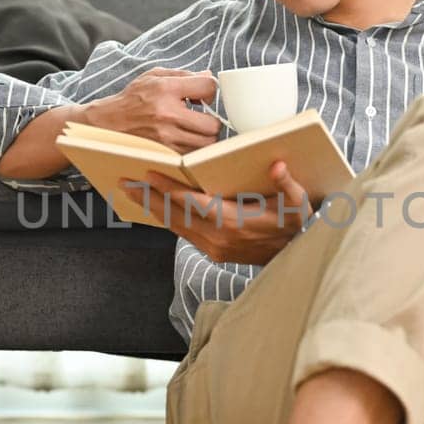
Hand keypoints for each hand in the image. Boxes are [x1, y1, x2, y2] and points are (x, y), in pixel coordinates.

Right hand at [83, 67, 222, 152]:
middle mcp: (167, 115)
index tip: (203, 96)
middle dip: (211, 121)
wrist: (107, 123)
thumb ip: (183, 74)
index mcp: (166, 89)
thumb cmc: (132, 98)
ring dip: (204, 137)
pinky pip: (192, 155)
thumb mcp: (153, 76)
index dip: (211, 90)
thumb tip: (208, 75)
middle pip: (213, 124)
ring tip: (193, 130)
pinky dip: (193, 149)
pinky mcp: (163, 154)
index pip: (208, 87)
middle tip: (203, 118)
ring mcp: (166, 138)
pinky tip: (185, 140)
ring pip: (205, 144)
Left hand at [121, 160, 311, 266]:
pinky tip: (153, 207)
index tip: (150, 175)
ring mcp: (213, 248)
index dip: (171, 190)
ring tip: (132, 192)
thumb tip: (277, 166)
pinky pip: (183, 233)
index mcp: (235, 222)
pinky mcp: (211, 253)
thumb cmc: (294, 224)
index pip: (195, 203)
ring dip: (153, 208)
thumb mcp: (298, 204)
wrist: (293, 257)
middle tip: (125, 182)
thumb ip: (288, 185)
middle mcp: (219, 238)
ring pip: (175, 226)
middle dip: (150, 198)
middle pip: (176, 216)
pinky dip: (166, 219)